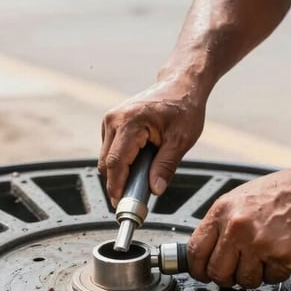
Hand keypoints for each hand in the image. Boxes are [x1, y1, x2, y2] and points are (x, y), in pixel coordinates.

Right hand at [98, 78, 205, 204]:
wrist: (180, 84)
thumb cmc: (183, 108)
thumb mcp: (181, 140)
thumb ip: (166, 166)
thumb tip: (155, 189)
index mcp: (130, 122)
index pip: (116, 162)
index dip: (117, 186)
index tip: (121, 205)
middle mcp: (114, 119)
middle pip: (107, 163)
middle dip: (117, 183)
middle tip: (133, 201)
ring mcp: (110, 120)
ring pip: (106, 158)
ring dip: (119, 173)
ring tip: (140, 181)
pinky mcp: (111, 123)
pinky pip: (110, 150)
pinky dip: (121, 162)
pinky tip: (138, 165)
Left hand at [187, 166, 290, 287]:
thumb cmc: (280, 192)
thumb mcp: (239, 199)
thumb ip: (221, 224)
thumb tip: (207, 251)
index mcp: (222, 212)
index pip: (196, 251)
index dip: (198, 269)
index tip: (203, 274)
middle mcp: (236, 228)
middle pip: (217, 272)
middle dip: (226, 278)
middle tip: (237, 272)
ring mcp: (258, 244)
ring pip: (244, 281)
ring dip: (254, 276)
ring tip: (263, 259)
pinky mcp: (281, 256)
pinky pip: (271, 279)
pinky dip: (276, 273)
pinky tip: (280, 256)